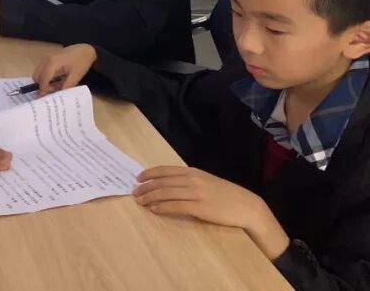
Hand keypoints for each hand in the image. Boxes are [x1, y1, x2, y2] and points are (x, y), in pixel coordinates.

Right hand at [31, 44, 96, 93]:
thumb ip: (66, 87)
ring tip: (55, 85)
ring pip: (38, 72)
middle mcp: (46, 59)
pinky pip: (42, 68)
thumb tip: (58, 96)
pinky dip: (45, 76)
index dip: (44, 90)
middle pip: (36, 76)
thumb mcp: (76, 76)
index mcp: (52, 63)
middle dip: (42, 85)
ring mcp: (47, 57)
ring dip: (43, 81)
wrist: (86, 49)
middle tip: (53, 91)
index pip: (43, 80)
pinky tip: (55, 79)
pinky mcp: (49, 57)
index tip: (50, 97)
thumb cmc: (82, 62)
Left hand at [134, 167, 289, 258]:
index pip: (165, 170)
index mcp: (193, 172)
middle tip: (134, 192)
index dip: (150, 174)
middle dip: (146, 187)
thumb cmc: (226, 195)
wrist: (247, 206)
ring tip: (140, 201)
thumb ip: (190, 181)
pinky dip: (162, 207)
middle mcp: (192, 180)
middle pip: (162, 182)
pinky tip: (153, 209)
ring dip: (150, 197)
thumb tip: (170, 185)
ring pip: (166, 193)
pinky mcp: (199, 207)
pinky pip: (175, 206)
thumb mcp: (207, 181)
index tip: (138, 178)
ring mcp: (196, 193)